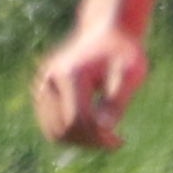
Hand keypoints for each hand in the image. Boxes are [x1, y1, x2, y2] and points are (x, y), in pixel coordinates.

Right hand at [32, 25, 146, 148]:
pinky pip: (52, 124)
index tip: (119, 142)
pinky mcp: (42, 92)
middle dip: (88, 141)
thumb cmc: (122, 52)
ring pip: (54, 131)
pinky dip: (71, 132)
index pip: (77, 121)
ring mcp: (41, 87)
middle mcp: (49, 81)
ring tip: (104, 136)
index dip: (97, 138)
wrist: (106, 31)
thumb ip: (116, 101)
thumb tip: (104, 129)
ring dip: (79, 140)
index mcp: (70, 76)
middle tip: (113, 141)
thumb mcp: (130, 75)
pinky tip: (93, 127)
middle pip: (62, 129)